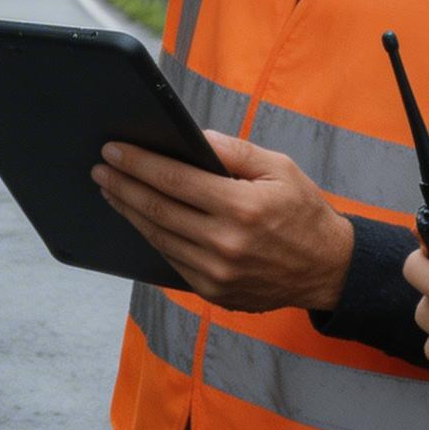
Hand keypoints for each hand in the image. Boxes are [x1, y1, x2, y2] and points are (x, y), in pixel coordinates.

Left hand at [93, 130, 354, 312]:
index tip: (113, 150)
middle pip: (158, 209)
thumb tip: (191, 138)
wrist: (328, 269)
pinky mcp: (214, 292)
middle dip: (123, 185)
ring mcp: (217, 273)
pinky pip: (171, 259)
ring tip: (111, 191)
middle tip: (100, 169)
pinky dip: (151, 236)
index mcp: (242, 207)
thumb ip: (234, 151)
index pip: (175, 180)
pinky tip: (139, 218)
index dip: (139, 164)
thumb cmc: (304, 211)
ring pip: (158, 237)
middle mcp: (225, 243)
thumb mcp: (279, 168)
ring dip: (129, 211)